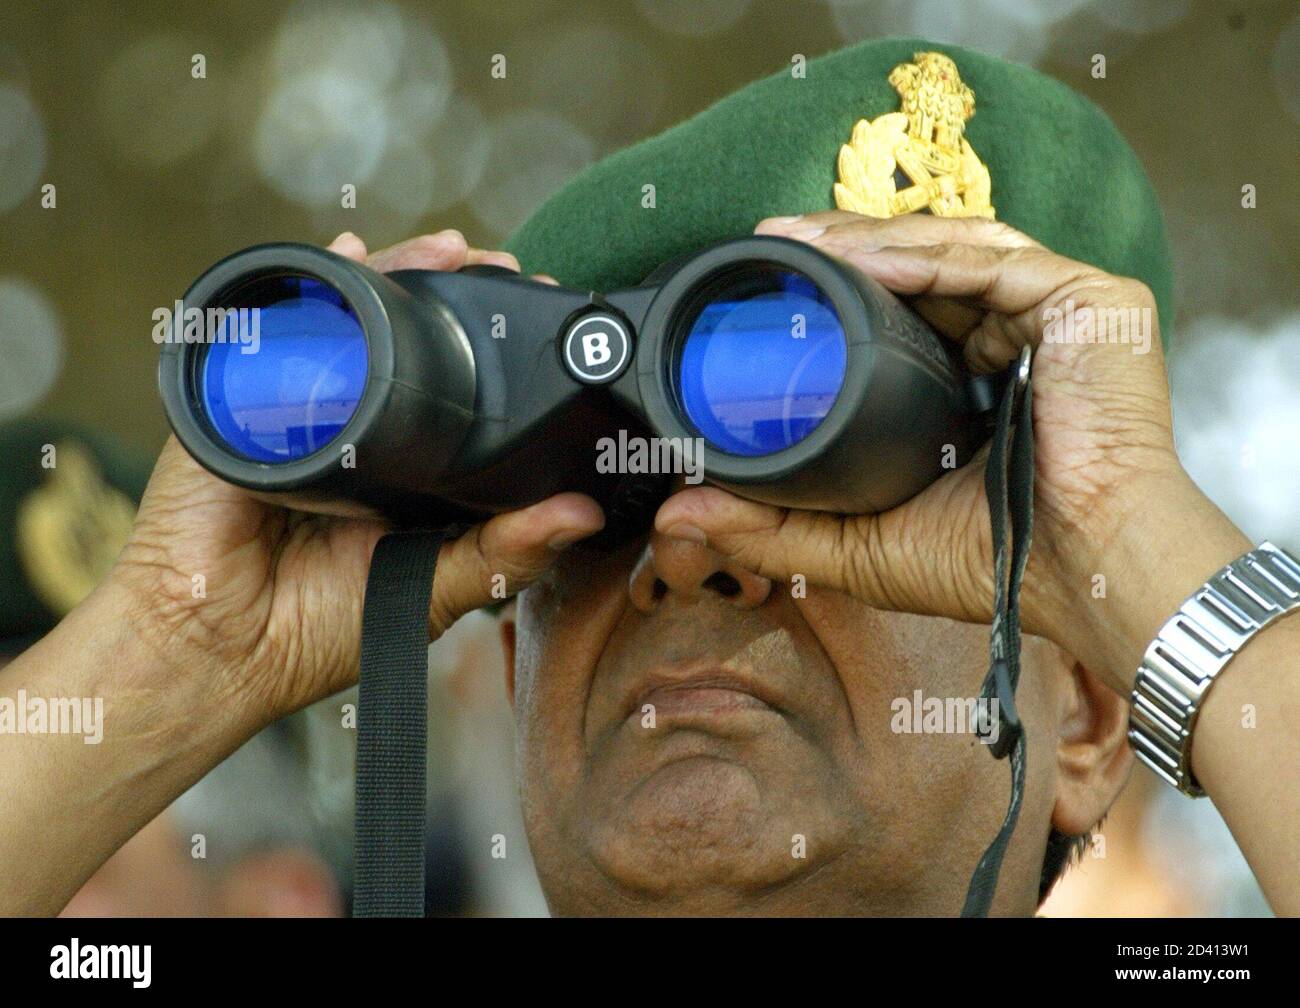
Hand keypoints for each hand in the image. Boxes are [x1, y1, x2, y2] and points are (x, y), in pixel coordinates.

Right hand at [113, 230, 603, 729]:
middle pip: (405, 343)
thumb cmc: (316, 631)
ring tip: (448, 248)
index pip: (454, 394)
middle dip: (451, 295)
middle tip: (503, 268)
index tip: (541, 321)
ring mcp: (297, 407)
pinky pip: (282, 330)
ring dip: (398, 274)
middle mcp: (355, 429)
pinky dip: (318, 286)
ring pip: (354, 324)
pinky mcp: (241, 399)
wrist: (214, 648)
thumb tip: (584, 513)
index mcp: (402, 469)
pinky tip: (351, 251)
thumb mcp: (433, 591)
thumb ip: (503, 554)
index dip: (495, 356)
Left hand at [656, 210, 1237, 691]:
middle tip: (770, 241)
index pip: (900, 311)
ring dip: (870, 239)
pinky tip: (861, 258)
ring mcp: (1055, 316)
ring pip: (952, 249)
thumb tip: (680, 512)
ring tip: (799, 240)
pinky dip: (926, 255)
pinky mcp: (1091, 303)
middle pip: (921, 267)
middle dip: (841, 249)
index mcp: (972, 381)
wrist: (1084, 576)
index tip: (765, 287)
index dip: (835, 290)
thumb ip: (773, 527)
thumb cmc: (992, 564)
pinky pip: (994, 261)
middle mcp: (1012, 338)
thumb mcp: (860, 545)